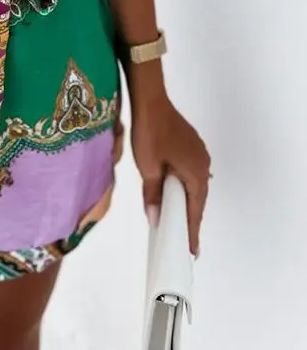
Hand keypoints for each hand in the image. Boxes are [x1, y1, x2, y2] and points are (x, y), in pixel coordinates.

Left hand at [131, 92, 210, 255]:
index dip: (191, 232)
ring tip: (177, 218)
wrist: (150, 99)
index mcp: (196, 173)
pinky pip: (189, 171)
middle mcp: (203, 164)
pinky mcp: (190, 144)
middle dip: (189, 218)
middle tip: (183, 240)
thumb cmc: (149, 132)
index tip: (192, 251)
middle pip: (197, 198)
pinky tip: (173, 190)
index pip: (195, 211)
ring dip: (185, 200)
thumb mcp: (148, 167)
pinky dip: (182, 184)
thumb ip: (153, 195)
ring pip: (193, 184)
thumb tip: (156, 219)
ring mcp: (198, 152)